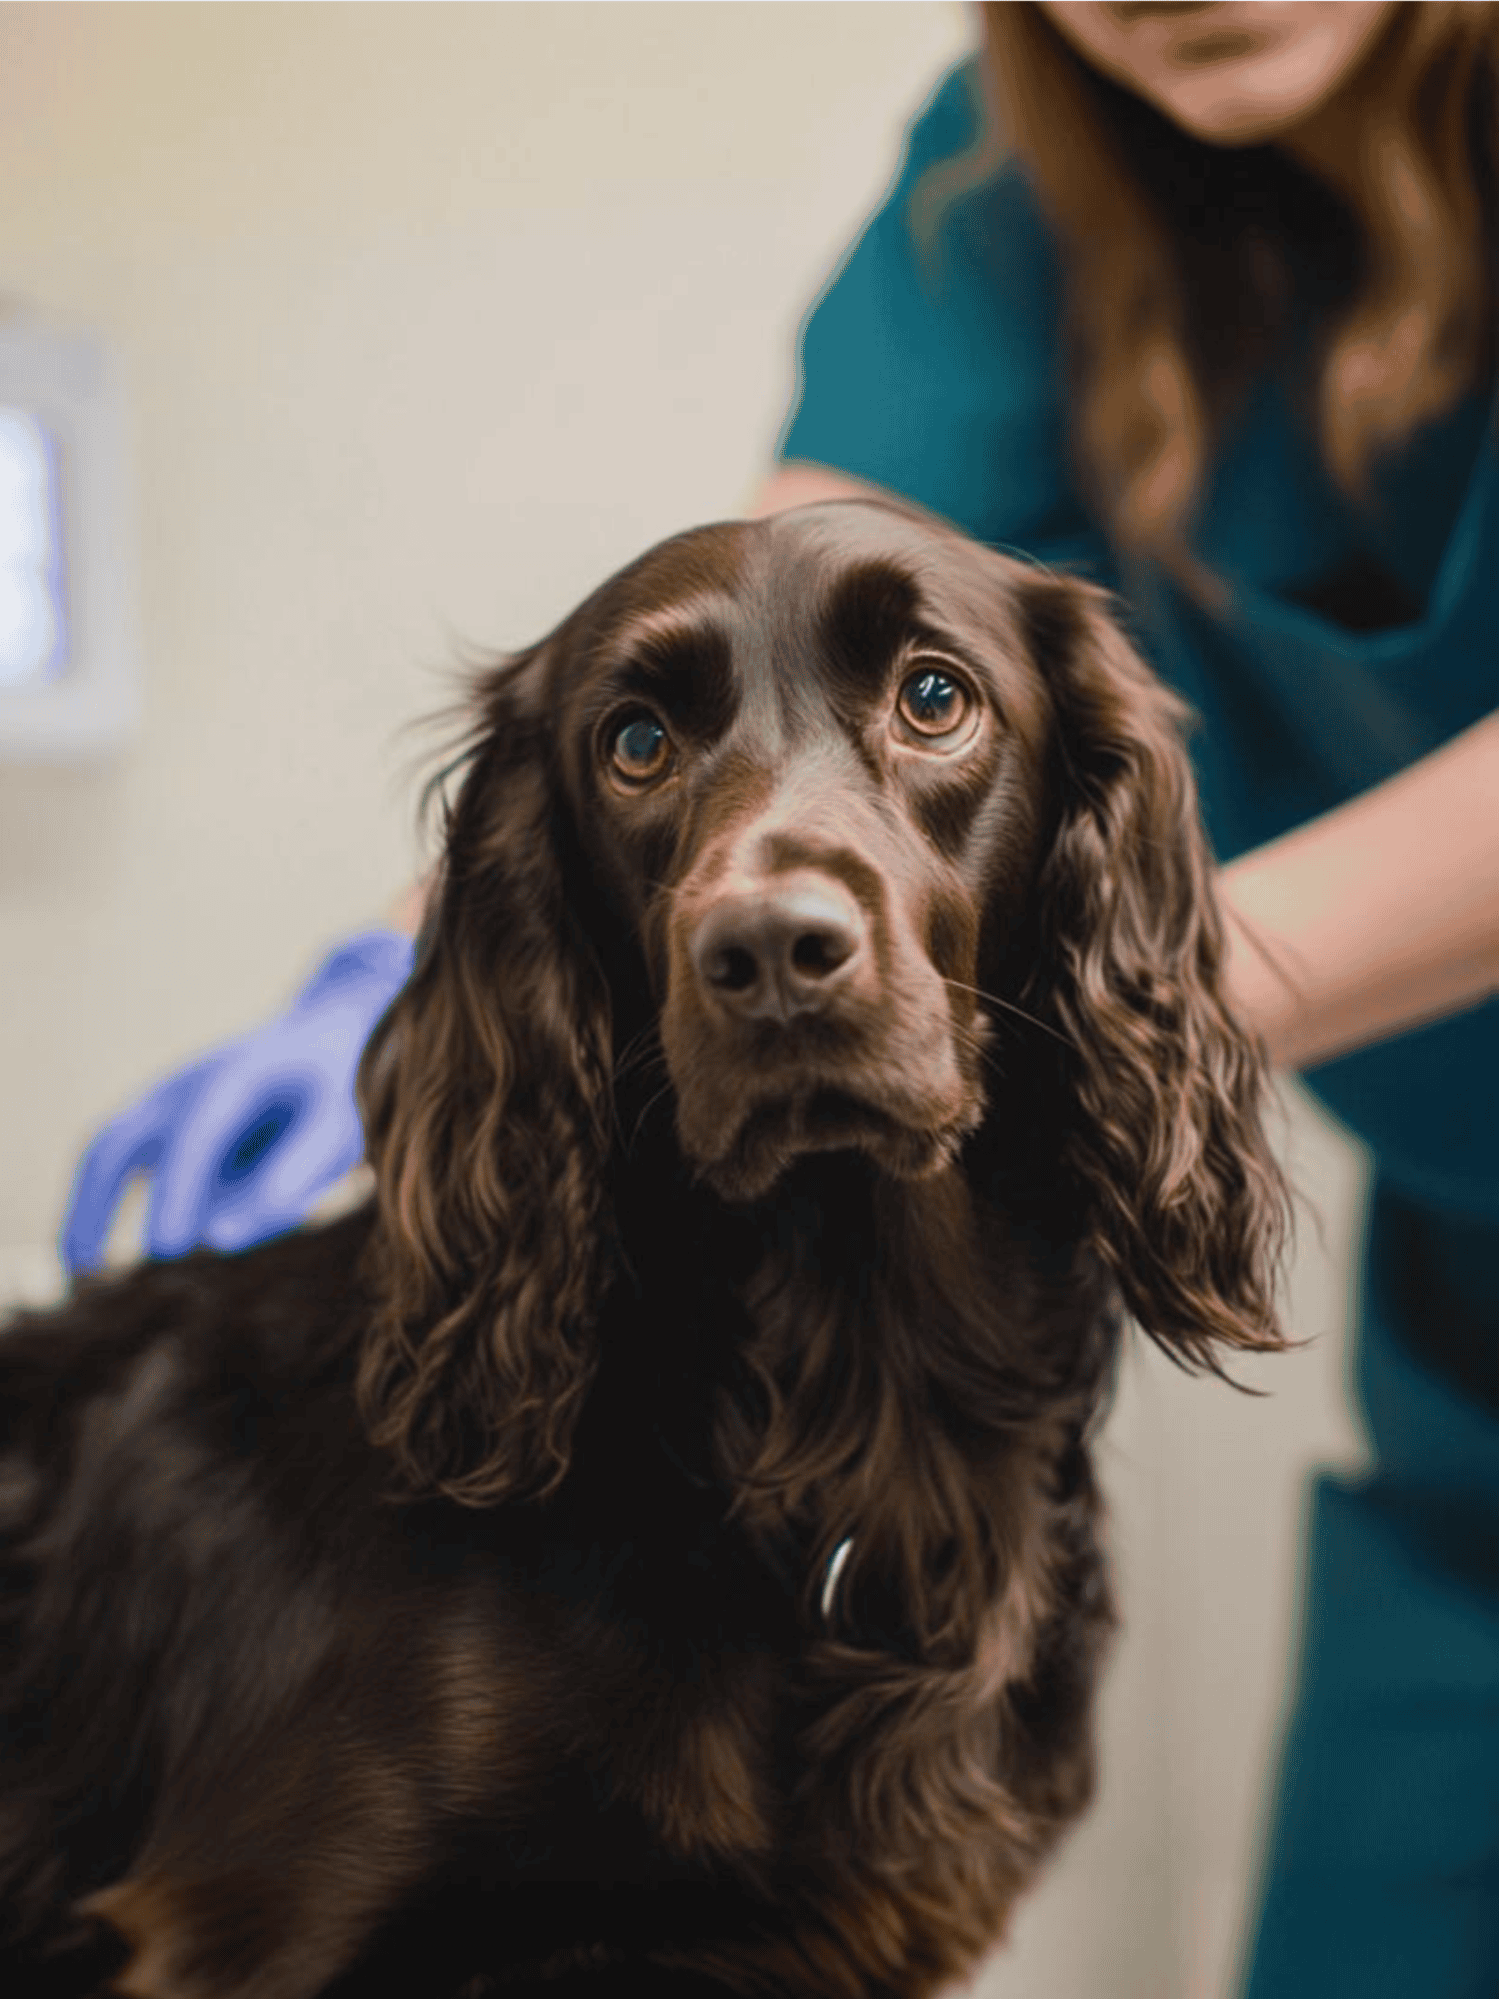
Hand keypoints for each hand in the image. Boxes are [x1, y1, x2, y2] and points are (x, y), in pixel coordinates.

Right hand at [59, 929, 415, 1275]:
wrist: (324, 1034)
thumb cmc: (336, 1090)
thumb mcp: (338, 1129)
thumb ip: (291, 1177)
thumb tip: (219, 1240)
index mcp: (235, 1076)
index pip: (195, 1137)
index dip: (178, 1192)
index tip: (165, 1251)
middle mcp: (185, 1085)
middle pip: (118, 1140)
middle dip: (97, 1203)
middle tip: (85, 1272)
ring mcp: (164, 1100)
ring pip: (106, 1150)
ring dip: (85, 1207)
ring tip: (75, 1272)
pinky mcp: (160, 1120)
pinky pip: (118, 1161)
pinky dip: (98, 1202)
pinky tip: (93, 1258)